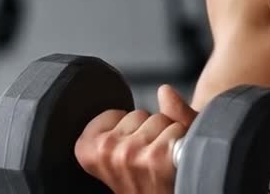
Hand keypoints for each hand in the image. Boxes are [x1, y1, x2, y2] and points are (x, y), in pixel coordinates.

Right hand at [75, 84, 198, 193]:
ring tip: (161, 161)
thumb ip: (142, 116)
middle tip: (148, 159)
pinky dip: (181, 138)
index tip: (129, 150)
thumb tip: (165, 90)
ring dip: (165, 135)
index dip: (127, 127)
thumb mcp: (129, 149)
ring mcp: (130, 154)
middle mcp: (105, 152)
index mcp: (88, 151)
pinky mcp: (156, 157)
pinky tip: (173, 160)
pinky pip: (177, 126)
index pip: (111, 113)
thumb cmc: (148, 180)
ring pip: (160, 119)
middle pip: (138, 114)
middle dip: (147, 131)